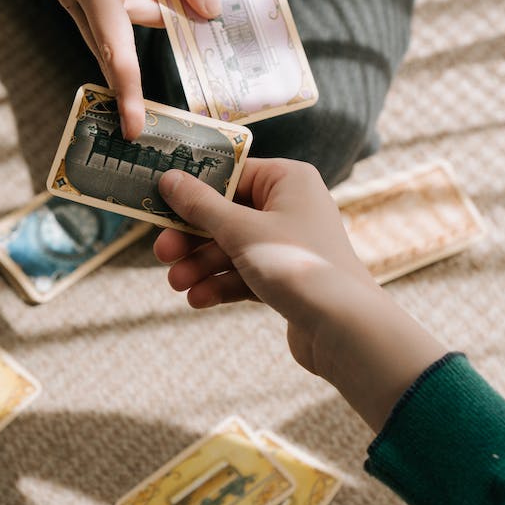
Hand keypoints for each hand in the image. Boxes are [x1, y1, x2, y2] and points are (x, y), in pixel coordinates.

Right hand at [18, 0, 218, 138]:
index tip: (134, 128)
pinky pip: (116, 10)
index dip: (128, 91)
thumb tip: (209, 13)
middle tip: (195, 6)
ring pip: (122, 25)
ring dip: (153, 7)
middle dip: (159, 27)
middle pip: (122, 40)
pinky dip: (142, 0)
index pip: (116, 49)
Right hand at [154, 159, 447, 431]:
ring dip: (202, 266)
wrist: (345, 329)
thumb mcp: (240, 231)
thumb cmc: (297, 265)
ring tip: (176, 285)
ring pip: (233, 248)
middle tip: (161, 254)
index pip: (231, 175)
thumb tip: (169, 178)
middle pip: (228, 215)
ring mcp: (290, 244)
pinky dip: (222, 285)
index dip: (194, 191)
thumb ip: (201, 206)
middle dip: (192, 238)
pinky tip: (198, 300)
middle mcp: (292, 206)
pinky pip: (246, 274)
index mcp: (288, 180)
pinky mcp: (288, 278)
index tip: (159, 204)